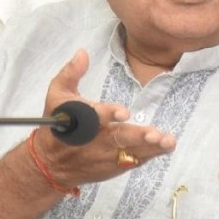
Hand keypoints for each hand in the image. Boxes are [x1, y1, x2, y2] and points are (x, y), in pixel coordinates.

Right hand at [32, 49, 175, 187]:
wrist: (51, 164)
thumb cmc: (57, 125)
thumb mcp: (56, 96)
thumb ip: (71, 73)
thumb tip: (83, 52)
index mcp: (81, 121)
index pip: (95, 116)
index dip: (109, 114)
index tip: (124, 112)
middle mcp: (95, 140)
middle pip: (118, 137)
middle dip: (137, 136)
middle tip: (154, 134)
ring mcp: (106, 155)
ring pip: (130, 152)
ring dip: (150, 148)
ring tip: (167, 142)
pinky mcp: (114, 165)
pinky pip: (134, 161)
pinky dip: (150, 155)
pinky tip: (166, 148)